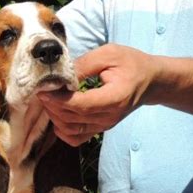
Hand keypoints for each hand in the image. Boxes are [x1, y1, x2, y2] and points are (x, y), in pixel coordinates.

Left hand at [38, 44, 158, 146]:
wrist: (150, 81)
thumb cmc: (130, 64)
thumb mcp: (109, 54)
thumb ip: (84, 65)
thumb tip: (60, 76)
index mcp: (115, 98)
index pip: (81, 105)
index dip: (59, 100)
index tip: (44, 89)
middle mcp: (109, 117)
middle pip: (72, 119)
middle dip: (52, 106)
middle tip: (43, 90)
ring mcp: (104, 126)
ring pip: (70, 130)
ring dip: (54, 117)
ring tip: (49, 99)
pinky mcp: (99, 129)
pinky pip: (75, 138)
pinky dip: (62, 130)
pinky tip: (57, 115)